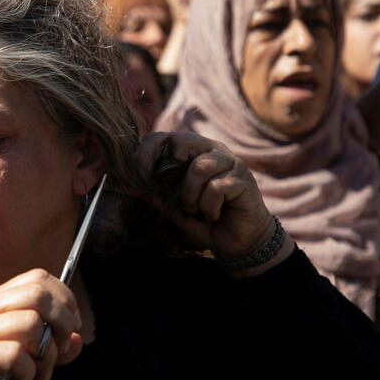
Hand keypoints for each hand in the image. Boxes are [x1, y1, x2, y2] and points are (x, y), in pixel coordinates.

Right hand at [0, 269, 81, 379]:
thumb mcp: (6, 353)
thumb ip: (45, 345)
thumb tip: (78, 339)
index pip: (37, 277)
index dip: (64, 299)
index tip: (69, 327)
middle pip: (38, 293)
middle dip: (63, 321)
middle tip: (58, 350)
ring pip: (31, 322)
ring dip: (47, 354)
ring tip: (38, 373)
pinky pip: (15, 354)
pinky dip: (28, 372)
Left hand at [136, 132, 273, 258]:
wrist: (242, 241)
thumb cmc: (208, 220)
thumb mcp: (178, 209)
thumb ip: (160, 196)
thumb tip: (135, 188)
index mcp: (195, 152)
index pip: (167, 137)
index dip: (149, 152)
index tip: (142, 175)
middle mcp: (214, 151)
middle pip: (184, 140)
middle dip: (170, 167)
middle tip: (173, 193)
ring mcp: (231, 163)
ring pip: (200, 168)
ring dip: (191, 196)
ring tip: (196, 209)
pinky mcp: (244, 180)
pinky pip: (216, 188)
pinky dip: (209, 207)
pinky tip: (213, 214)